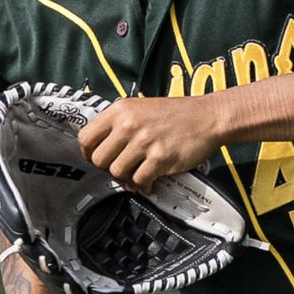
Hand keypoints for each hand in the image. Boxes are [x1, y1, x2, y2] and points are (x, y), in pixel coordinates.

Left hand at [78, 96, 217, 191]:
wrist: (207, 117)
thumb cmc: (175, 114)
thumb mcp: (140, 108)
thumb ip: (118, 124)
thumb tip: (98, 148)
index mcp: (120, 110)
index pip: (86, 137)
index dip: (88, 153)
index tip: (96, 158)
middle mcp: (129, 124)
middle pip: (99, 159)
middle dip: (109, 168)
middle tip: (122, 167)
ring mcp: (144, 141)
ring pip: (117, 172)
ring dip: (126, 178)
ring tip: (138, 174)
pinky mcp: (160, 157)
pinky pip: (139, 181)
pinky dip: (144, 185)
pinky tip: (151, 180)